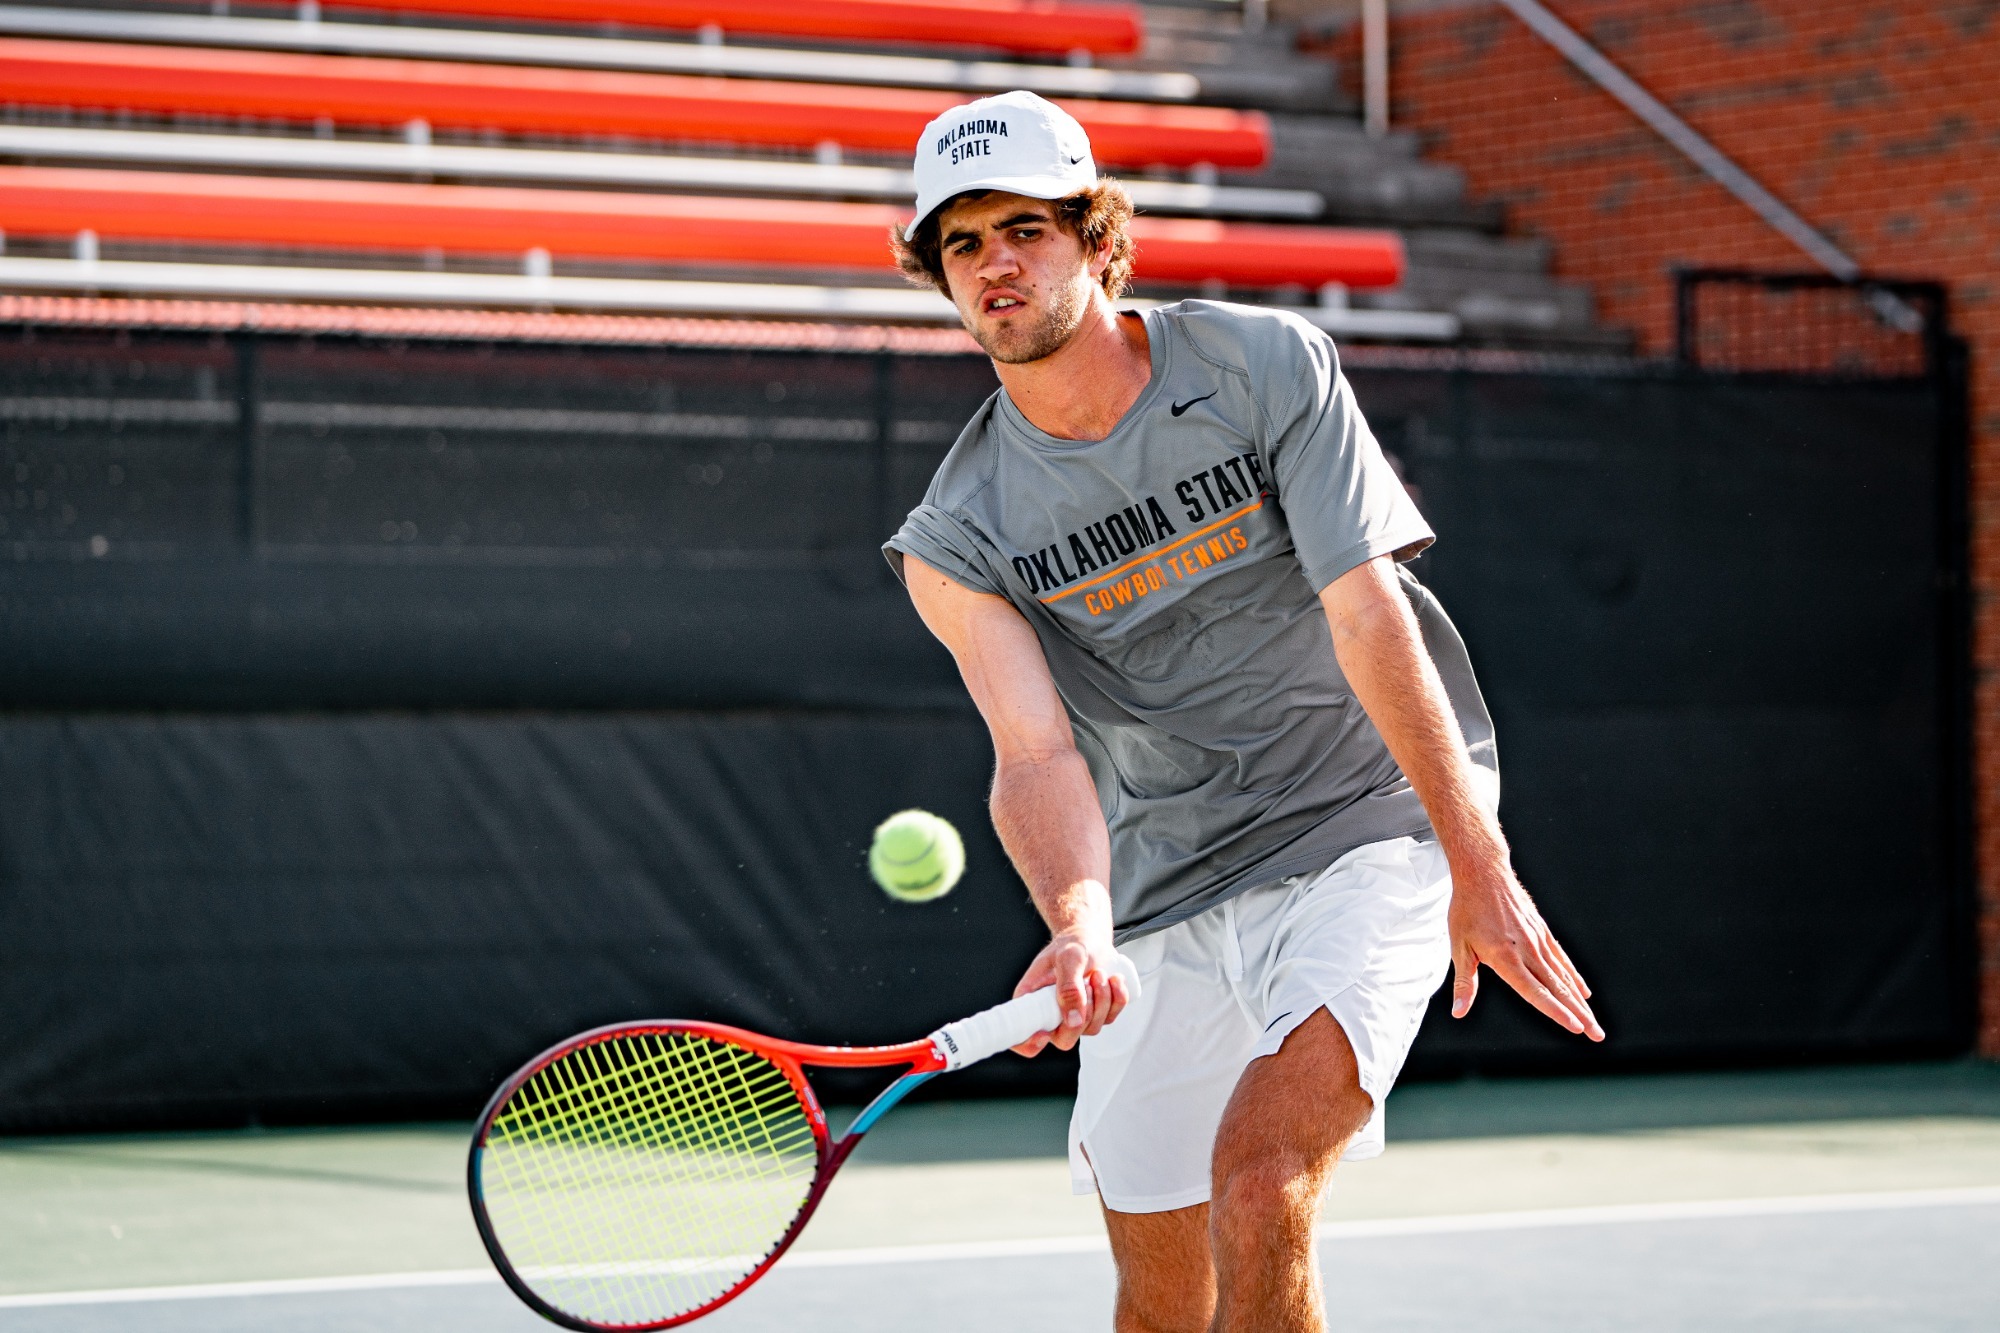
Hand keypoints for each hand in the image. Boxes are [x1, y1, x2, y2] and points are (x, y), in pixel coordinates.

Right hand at [1009, 928, 1129, 1056]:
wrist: (1089, 940)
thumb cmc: (1071, 945)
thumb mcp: (1068, 958)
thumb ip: (1069, 987)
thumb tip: (1073, 1020)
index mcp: (1031, 1002)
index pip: (1021, 1037)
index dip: (1029, 1044)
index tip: (1044, 1034)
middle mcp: (1051, 1015)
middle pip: (1064, 1040)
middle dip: (1083, 1013)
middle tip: (1087, 984)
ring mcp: (1074, 1018)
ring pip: (1091, 1028)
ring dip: (1101, 999)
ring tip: (1098, 973)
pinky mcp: (1095, 1015)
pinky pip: (1110, 1018)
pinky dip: (1116, 999)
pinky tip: (1113, 980)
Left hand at [1449, 859, 1603, 1041]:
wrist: (1484, 873)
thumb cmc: (1467, 911)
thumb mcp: (1459, 948)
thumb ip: (1465, 983)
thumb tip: (1458, 1013)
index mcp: (1506, 958)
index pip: (1535, 991)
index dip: (1555, 1011)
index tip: (1575, 1027)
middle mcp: (1527, 951)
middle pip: (1557, 989)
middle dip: (1578, 1014)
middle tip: (1597, 1035)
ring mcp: (1537, 940)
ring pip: (1563, 977)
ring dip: (1580, 1001)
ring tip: (1594, 1022)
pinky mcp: (1542, 931)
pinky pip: (1561, 959)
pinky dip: (1573, 977)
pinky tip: (1584, 992)